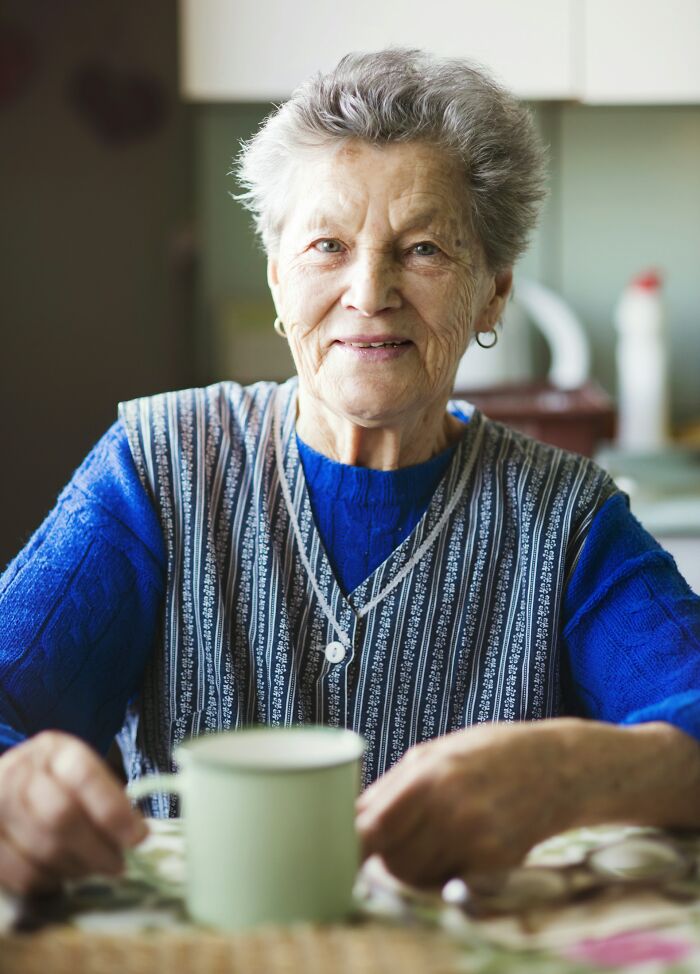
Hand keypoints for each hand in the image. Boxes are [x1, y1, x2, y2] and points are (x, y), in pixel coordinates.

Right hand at [0, 731, 146, 894]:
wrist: (10, 788)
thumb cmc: (58, 784)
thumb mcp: (85, 777)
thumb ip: (110, 800)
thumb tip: (136, 836)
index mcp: (54, 751)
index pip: (84, 776)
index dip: (113, 810)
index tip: (137, 838)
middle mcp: (20, 772)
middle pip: (61, 817)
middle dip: (97, 849)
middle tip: (117, 866)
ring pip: (42, 849)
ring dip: (76, 868)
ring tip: (92, 869)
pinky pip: (21, 874)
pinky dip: (49, 882)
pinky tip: (62, 875)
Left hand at [356, 721, 575, 886]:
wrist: (559, 767)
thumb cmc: (488, 753)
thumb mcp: (435, 753)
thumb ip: (392, 787)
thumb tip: (348, 818)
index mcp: (430, 776)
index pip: (373, 828)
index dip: (351, 843)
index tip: (335, 847)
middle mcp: (453, 811)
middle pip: (392, 860)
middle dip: (383, 854)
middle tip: (392, 837)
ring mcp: (478, 842)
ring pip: (417, 876)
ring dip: (409, 866)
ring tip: (423, 839)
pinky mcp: (498, 865)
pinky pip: (449, 882)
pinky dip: (440, 872)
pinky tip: (452, 848)